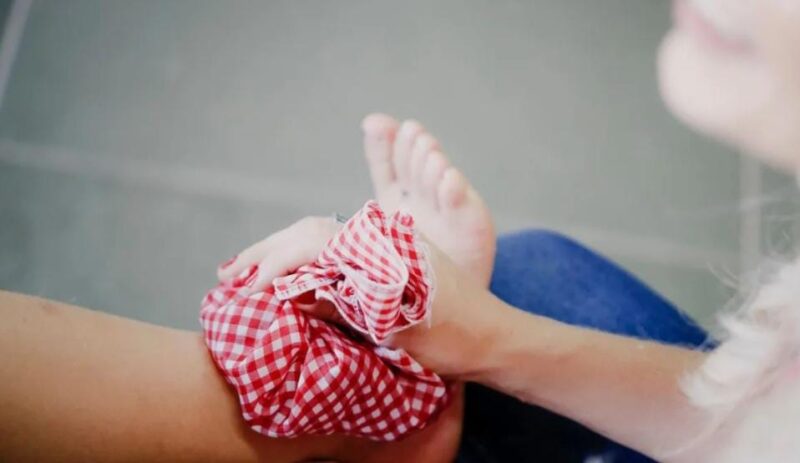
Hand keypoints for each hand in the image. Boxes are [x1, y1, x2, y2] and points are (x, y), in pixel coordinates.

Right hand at [218, 216, 497, 377]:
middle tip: (229, 275)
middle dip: (268, 251)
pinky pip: (337, 243)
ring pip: (320, 232)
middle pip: (311, 229)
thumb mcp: (396, 328)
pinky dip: (305, 254)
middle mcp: (382, 235)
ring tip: (244, 268)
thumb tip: (294, 294)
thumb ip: (346, 305)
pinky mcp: (387, 252)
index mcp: (384, 247)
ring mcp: (385, 240)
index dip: (277, 263)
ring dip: (281, 249)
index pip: (316, 240)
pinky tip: (286, 268)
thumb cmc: (452, 337)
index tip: (248, 289)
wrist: (493, 335)